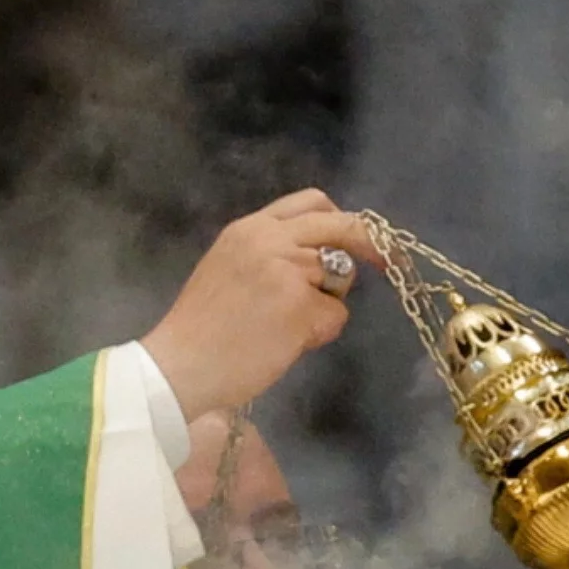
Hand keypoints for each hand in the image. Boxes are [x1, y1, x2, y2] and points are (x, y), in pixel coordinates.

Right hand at [140, 190, 384, 419]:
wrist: (179, 365)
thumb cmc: (201, 330)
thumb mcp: (229, 269)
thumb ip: (268, 254)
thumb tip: (318, 260)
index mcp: (249, 228)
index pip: (311, 203)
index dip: (342, 220)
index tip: (358, 238)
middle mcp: (270, 239)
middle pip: (343, 227)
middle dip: (371, 245)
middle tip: (389, 265)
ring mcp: (288, 270)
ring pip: (342, 276)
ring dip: (327, 305)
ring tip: (286, 328)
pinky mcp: (301, 305)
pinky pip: (336, 316)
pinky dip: (320, 334)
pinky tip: (286, 345)